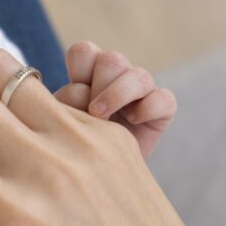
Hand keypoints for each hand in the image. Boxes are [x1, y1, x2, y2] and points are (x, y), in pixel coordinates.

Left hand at [53, 41, 175, 156]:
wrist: (99, 173)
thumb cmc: (76, 144)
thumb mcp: (62, 123)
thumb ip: (65, 104)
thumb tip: (79, 90)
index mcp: (88, 72)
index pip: (84, 51)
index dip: (78, 66)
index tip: (73, 94)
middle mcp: (116, 76)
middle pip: (111, 59)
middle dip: (99, 85)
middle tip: (91, 112)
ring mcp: (141, 91)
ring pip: (138, 76)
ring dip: (117, 95)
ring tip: (102, 118)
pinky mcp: (161, 109)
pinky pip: (163, 98)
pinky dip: (148, 108)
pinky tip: (133, 122)